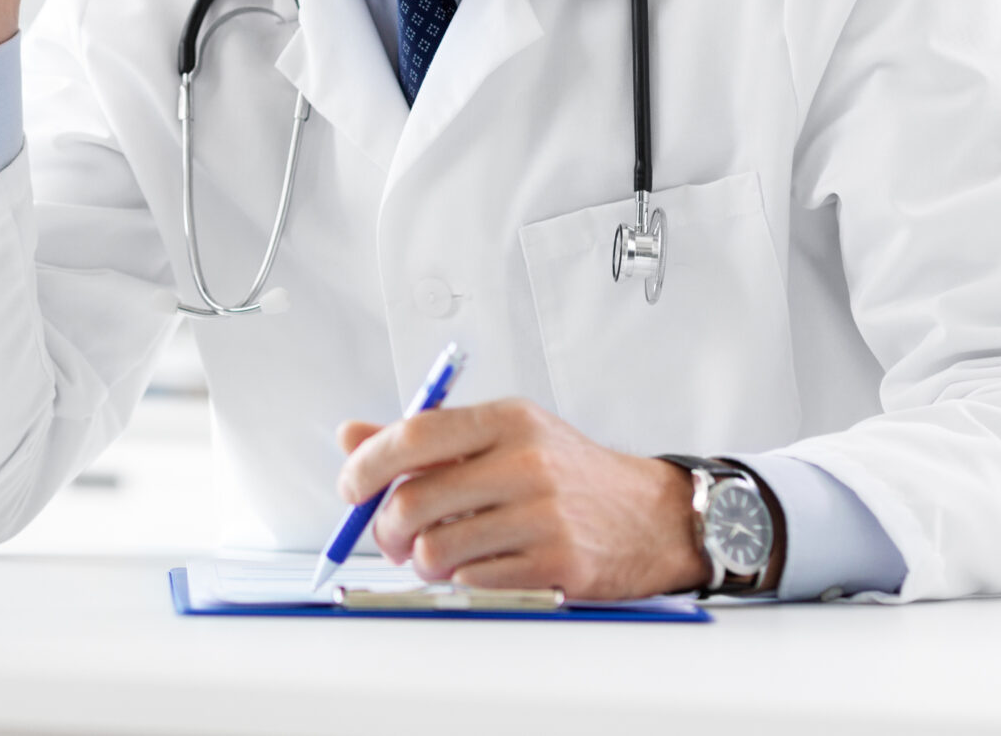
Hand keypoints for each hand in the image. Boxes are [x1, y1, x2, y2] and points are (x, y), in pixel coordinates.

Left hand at [335, 398, 710, 599]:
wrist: (650, 515)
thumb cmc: (566, 474)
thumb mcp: (504, 436)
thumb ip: (426, 439)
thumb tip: (350, 436)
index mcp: (507, 420)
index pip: (415, 435)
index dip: (367, 465)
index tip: (351, 488)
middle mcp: (526, 461)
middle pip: (414, 500)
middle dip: (387, 529)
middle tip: (392, 538)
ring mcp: (543, 514)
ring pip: (436, 549)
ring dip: (424, 561)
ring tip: (440, 554)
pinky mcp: (557, 562)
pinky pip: (473, 581)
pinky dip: (463, 580)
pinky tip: (480, 566)